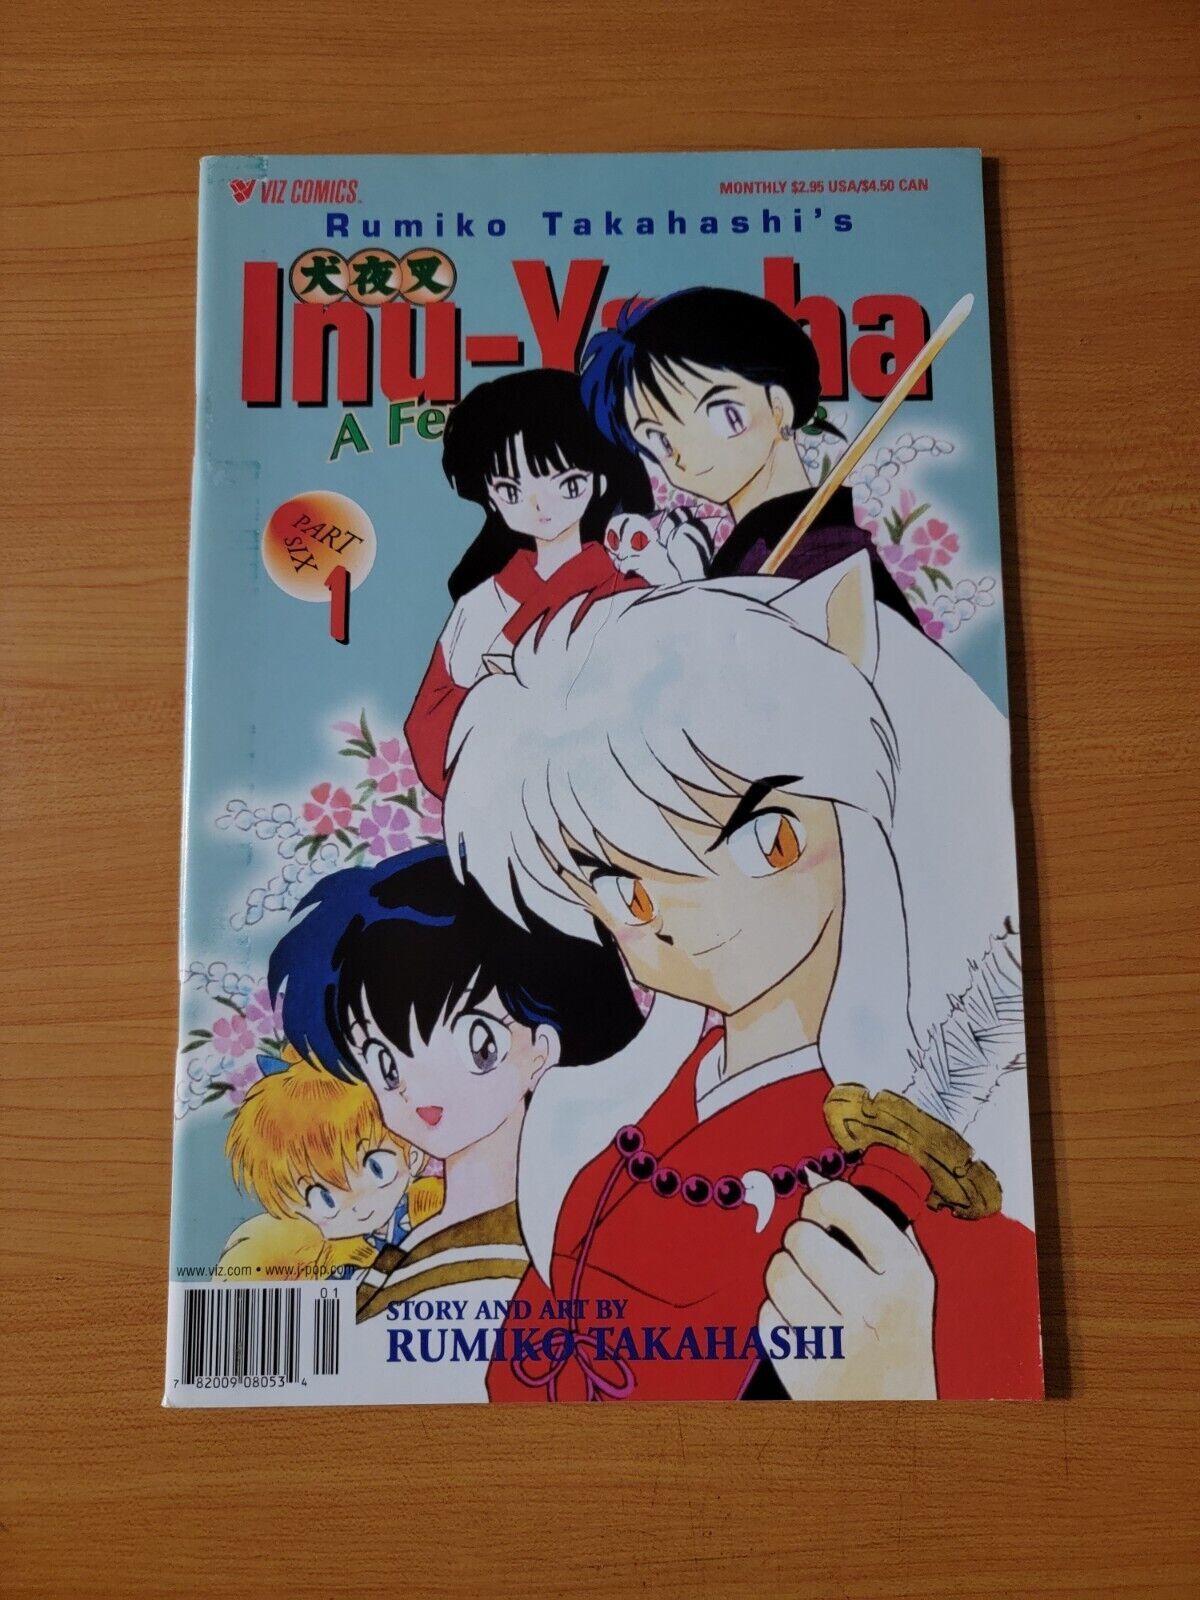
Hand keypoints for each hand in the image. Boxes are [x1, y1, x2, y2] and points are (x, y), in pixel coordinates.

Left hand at [759, 1178, 936, 1399]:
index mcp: (906, 1274)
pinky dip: (776, 1316)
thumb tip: (819, 1176)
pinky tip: (801, 1327)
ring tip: (807, 1291)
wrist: (899, 1425)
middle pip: (799, 1235)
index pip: (841, 1201)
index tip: (822, 1211)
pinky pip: (764, 1317)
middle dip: (801, 1240)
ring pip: (776, 1273)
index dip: (821, 1200)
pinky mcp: (801, 1371)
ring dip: (784, 1275)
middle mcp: (873, 1306)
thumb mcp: (913, 1284)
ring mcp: (835, 1342)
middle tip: (814, 1256)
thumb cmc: (901, 1340)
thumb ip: (878, 1226)